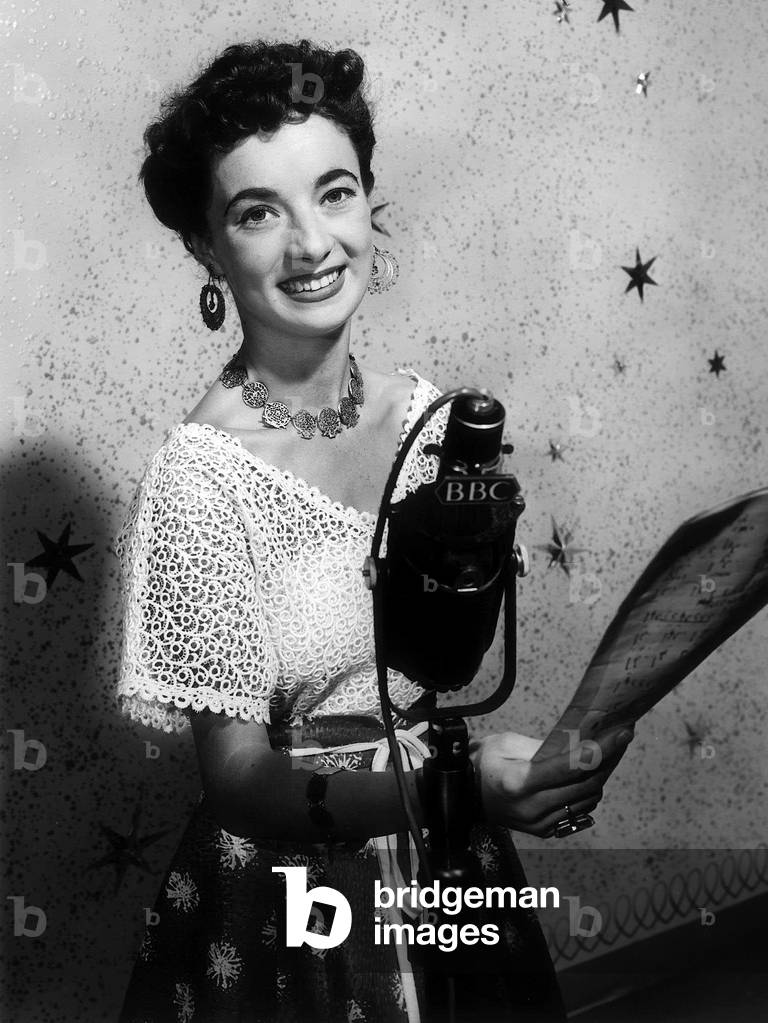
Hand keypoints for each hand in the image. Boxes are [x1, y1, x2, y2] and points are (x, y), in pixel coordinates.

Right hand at [468, 727, 633, 836]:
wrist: (464, 795)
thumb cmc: (483, 763)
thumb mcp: (507, 743)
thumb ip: (544, 747)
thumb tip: (579, 743)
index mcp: (519, 782)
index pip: (571, 767)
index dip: (600, 750)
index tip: (621, 733)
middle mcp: (531, 807)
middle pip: (586, 784)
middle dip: (608, 760)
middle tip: (621, 738)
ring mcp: (539, 823)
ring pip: (587, 799)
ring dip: (602, 776)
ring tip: (610, 753)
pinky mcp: (545, 830)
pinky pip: (579, 811)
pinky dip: (589, 792)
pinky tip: (592, 774)